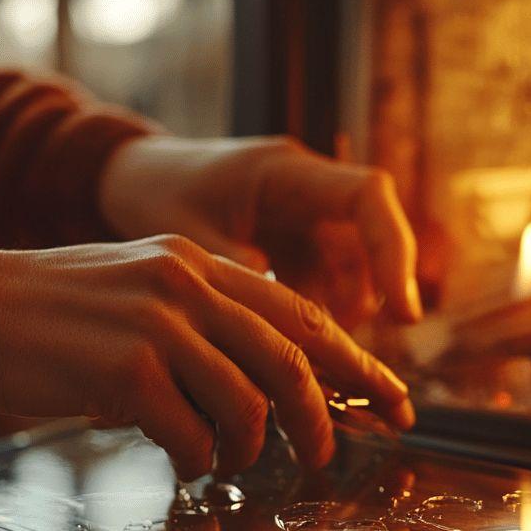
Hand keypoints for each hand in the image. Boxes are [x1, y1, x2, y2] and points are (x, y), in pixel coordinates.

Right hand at [0, 238, 414, 479]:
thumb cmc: (49, 314)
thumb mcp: (137, 291)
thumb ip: (202, 321)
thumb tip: (266, 388)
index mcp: (197, 260)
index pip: (300, 313)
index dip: (356, 363)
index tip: (395, 400)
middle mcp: (186, 282)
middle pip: (291, 359)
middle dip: (322, 417)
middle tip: (328, 455)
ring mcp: (158, 325)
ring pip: (248, 404)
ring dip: (251, 449)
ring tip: (235, 464)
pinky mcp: (127, 372)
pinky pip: (193, 435)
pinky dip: (198, 459)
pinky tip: (183, 462)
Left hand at [98, 136, 421, 327]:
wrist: (130, 179)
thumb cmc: (154, 194)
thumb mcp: (188, 238)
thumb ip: (236, 276)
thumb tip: (277, 335)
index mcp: (284, 171)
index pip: (368, 197)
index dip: (392, 252)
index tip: (400, 311)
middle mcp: (305, 188)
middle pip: (373, 234)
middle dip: (382, 294)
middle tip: (372, 355)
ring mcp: (302, 215)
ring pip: (352, 265)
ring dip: (347, 312)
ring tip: (323, 360)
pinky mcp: (291, 240)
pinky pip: (324, 278)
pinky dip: (319, 314)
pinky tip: (298, 353)